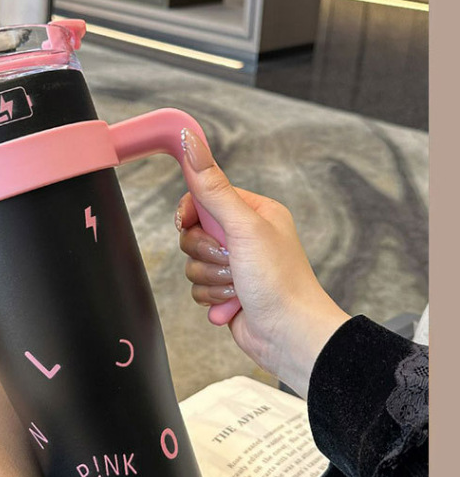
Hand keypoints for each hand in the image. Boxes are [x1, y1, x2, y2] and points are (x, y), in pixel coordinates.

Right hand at [177, 129, 349, 396]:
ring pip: (192, 262)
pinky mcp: (226, 292)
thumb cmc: (279, 280)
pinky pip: (196, 287)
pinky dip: (211, 298)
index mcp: (254, 212)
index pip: (204, 196)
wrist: (289, 336)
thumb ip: (212, 186)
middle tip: (230, 261)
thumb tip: (190, 140)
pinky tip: (234, 303)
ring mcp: (235, 265)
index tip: (187, 223)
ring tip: (237, 286)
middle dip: (205, 252)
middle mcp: (245, 236)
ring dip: (210, 277)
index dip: (191, 213)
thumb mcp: (244, 226)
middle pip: (193, 232)